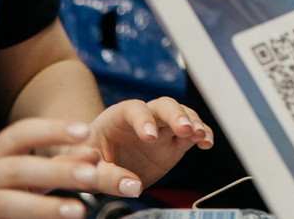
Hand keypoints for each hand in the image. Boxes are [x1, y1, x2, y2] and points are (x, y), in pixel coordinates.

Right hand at [0, 118, 101, 218]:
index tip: (85, 130)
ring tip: (77, 211)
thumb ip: (52, 167)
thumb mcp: (16, 174)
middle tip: (92, 175)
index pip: (21, 133)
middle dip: (56, 170)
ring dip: (43, 207)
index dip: (52, 130)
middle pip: (18, 168)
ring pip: (6, 203)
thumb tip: (93, 157)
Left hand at [77, 97, 214, 199]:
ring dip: (193, 122)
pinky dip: (202, 134)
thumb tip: (132, 187)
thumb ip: (108, 177)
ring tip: (200, 135)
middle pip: (163, 105)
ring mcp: (160, 130)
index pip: (134, 109)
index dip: (143, 120)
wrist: (95, 165)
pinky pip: (191, 134)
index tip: (150, 137)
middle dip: (176, 115)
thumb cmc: (87, 160)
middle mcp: (142, 119)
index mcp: (117, 117)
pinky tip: (206, 142)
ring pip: (181, 114)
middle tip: (184, 129)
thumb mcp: (88, 168)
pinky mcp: (173, 143)